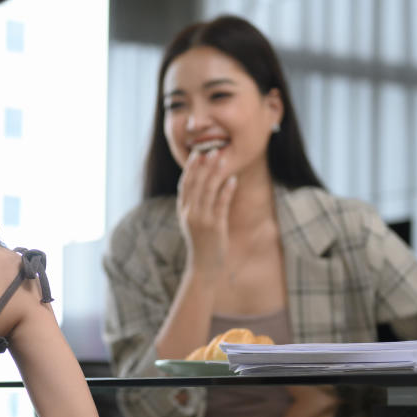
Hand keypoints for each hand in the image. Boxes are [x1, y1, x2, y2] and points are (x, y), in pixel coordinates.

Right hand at [176, 146, 235, 276]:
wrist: (204, 267)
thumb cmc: (202, 244)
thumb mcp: (193, 222)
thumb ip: (195, 205)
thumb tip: (204, 185)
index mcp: (183, 211)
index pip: (185, 184)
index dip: (191, 168)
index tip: (197, 152)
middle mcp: (190, 213)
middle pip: (196, 184)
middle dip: (204, 165)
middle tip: (212, 149)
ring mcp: (201, 220)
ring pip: (208, 191)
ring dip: (215, 173)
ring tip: (223, 158)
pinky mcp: (215, 227)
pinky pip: (221, 205)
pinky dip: (227, 191)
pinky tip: (233, 180)